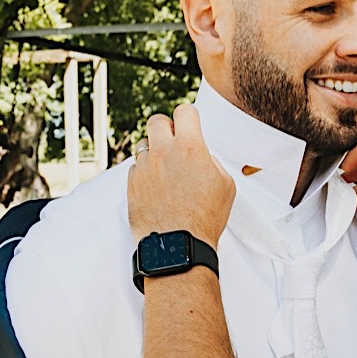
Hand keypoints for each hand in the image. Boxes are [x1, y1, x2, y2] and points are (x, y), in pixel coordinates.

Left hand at [128, 104, 234, 247]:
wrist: (178, 246)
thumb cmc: (203, 220)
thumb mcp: (225, 185)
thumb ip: (211, 162)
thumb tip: (202, 157)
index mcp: (189, 148)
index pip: (184, 112)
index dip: (189, 117)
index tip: (189, 123)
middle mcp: (162, 153)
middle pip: (156, 120)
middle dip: (166, 128)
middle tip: (173, 142)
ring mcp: (144, 168)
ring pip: (144, 144)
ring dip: (154, 152)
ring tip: (166, 170)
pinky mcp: (131, 184)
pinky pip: (136, 168)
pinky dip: (145, 173)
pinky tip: (157, 188)